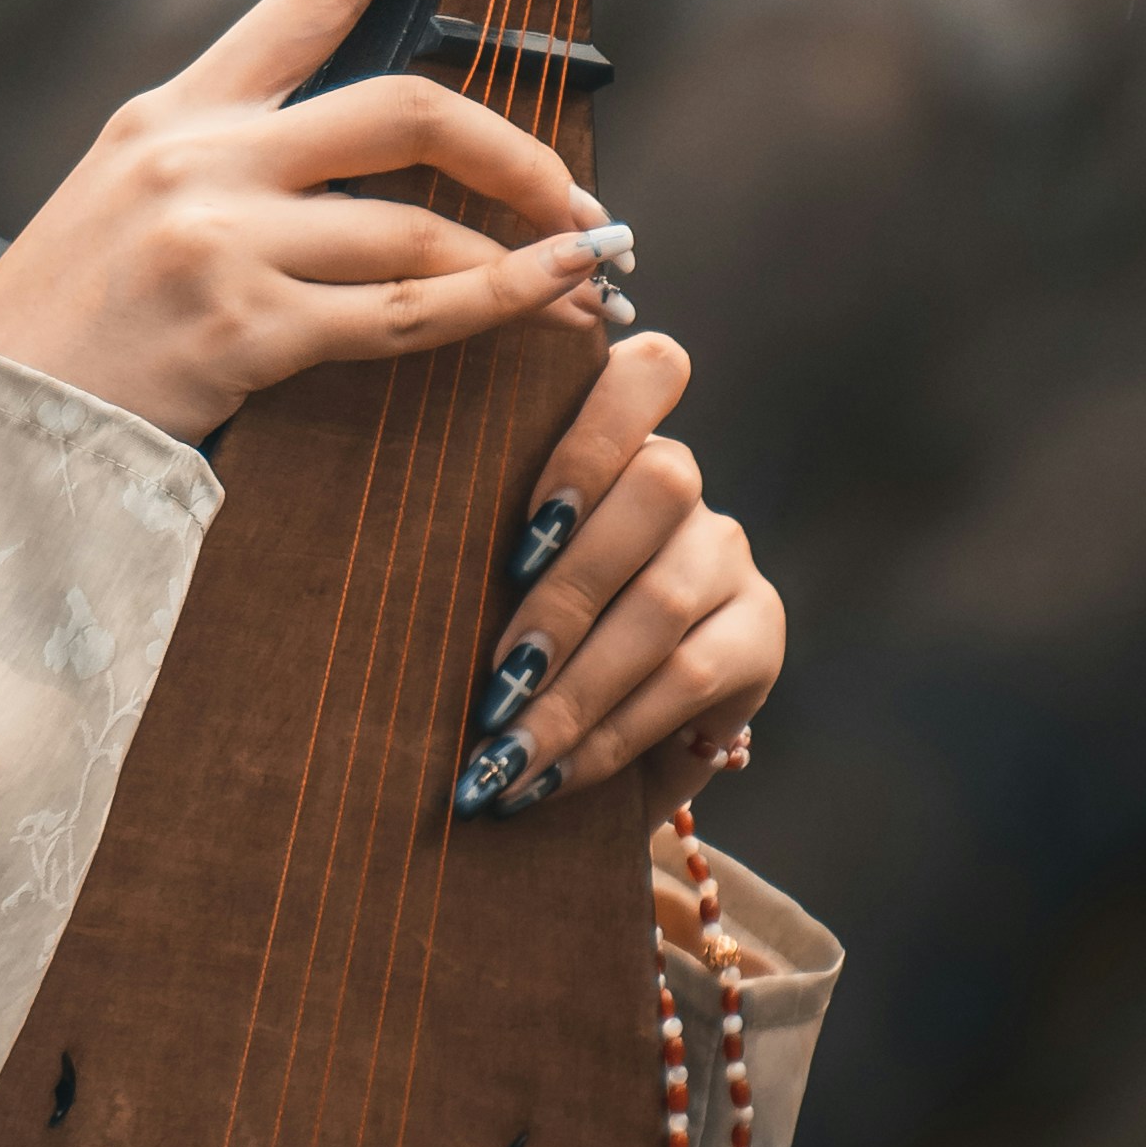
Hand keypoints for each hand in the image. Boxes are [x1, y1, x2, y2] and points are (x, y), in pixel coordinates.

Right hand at [0, 0, 630, 450]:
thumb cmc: (73, 324)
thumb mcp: (134, 198)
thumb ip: (239, 162)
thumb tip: (371, 157)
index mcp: (180, 109)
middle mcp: (203, 155)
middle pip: (407, 108)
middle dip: (517, 151)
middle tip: (583, 201)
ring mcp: (222, 238)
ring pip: (419, 226)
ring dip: (527, 254)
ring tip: (589, 284)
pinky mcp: (244, 329)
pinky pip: (408, 314)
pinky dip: (503, 305)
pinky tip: (558, 304)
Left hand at [466, 320, 785, 819]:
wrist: (598, 741)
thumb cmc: (512, 640)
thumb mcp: (489, 587)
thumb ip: (482, 553)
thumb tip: (383, 569)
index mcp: (614, 440)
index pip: (648, 373)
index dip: (596, 432)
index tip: (529, 517)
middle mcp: (684, 485)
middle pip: (655, 490)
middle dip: (564, 593)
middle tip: (494, 683)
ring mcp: (729, 554)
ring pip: (663, 599)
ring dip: (576, 686)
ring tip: (506, 753)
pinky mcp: (762, 632)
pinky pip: (689, 676)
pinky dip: (612, 732)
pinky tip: (554, 773)